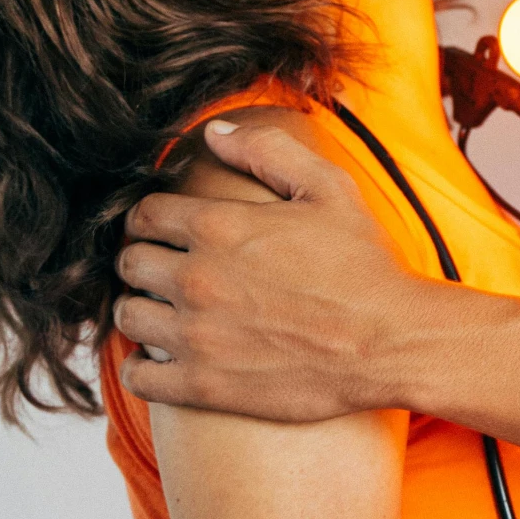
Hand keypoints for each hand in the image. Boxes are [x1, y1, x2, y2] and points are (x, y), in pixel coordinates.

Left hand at [115, 119, 427, 419]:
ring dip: (140, 311)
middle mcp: (197, 278)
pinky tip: (163, 360)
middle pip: (129, 263)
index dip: (151, 220)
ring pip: (127, 317)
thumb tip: (214, 133)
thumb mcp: (327, 189)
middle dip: (144, 262)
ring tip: (166, 314)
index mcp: (218, 226)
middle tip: (167, 272)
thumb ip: (266, 151)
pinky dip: (141, 367)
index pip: (143, 215)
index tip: (165, 232)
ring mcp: (196, 335)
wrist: (392, 343)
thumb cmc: (366, 268)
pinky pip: (138, 376)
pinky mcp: (204, 385)